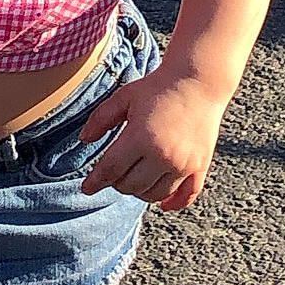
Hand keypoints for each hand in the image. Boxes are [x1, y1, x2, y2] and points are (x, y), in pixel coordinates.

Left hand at [79, 71, 228, 209]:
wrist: (198, 81)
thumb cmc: (158, 87)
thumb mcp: (124, 97)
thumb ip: (101, 118)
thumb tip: (84, 139)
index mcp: (141, 137)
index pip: (111, 169)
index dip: (96, 181)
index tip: (87, 188)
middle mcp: (163, 155)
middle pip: (131, 186)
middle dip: (117, 183)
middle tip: (114, 174)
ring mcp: (184, 163)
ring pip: (155, 194)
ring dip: (140, 192)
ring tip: (134, 179)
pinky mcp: (200, 166)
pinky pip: (186, 196)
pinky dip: (173, 203)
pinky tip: (163, 204)